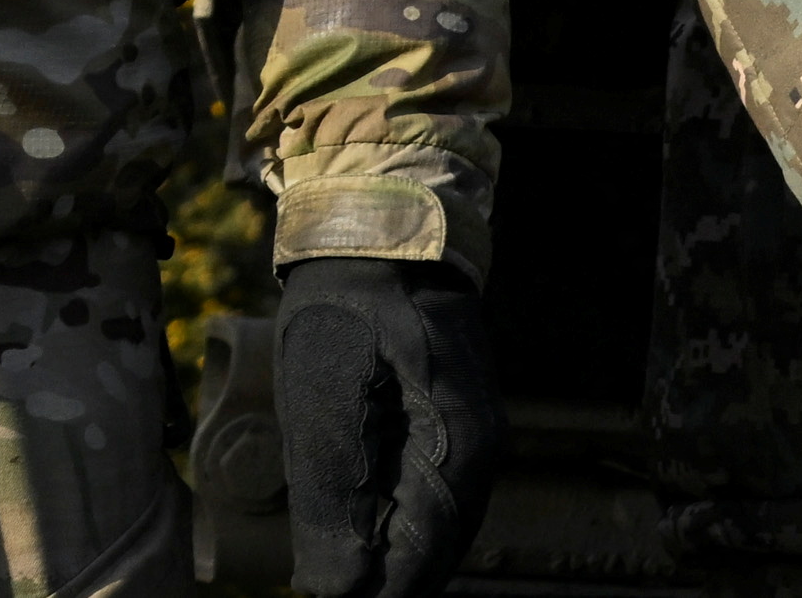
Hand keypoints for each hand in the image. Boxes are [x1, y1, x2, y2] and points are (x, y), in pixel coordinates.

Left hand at [275, 257, 502, 597]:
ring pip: (437, 528)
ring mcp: (473, 436)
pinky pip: (434, 496)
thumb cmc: (348, 314)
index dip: (371, 594)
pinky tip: (359, 521)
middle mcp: (480, 452)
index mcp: (457, 450)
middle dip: (381, 576)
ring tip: (332, 557)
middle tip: (322, 579)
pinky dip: (396, 520)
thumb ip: (331, 499)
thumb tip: (336, 591)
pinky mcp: (456, 424)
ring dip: (386, 550)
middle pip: (435, 552)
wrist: (384, 240)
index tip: (324, 597)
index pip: (421, 564)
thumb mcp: (323, 404)